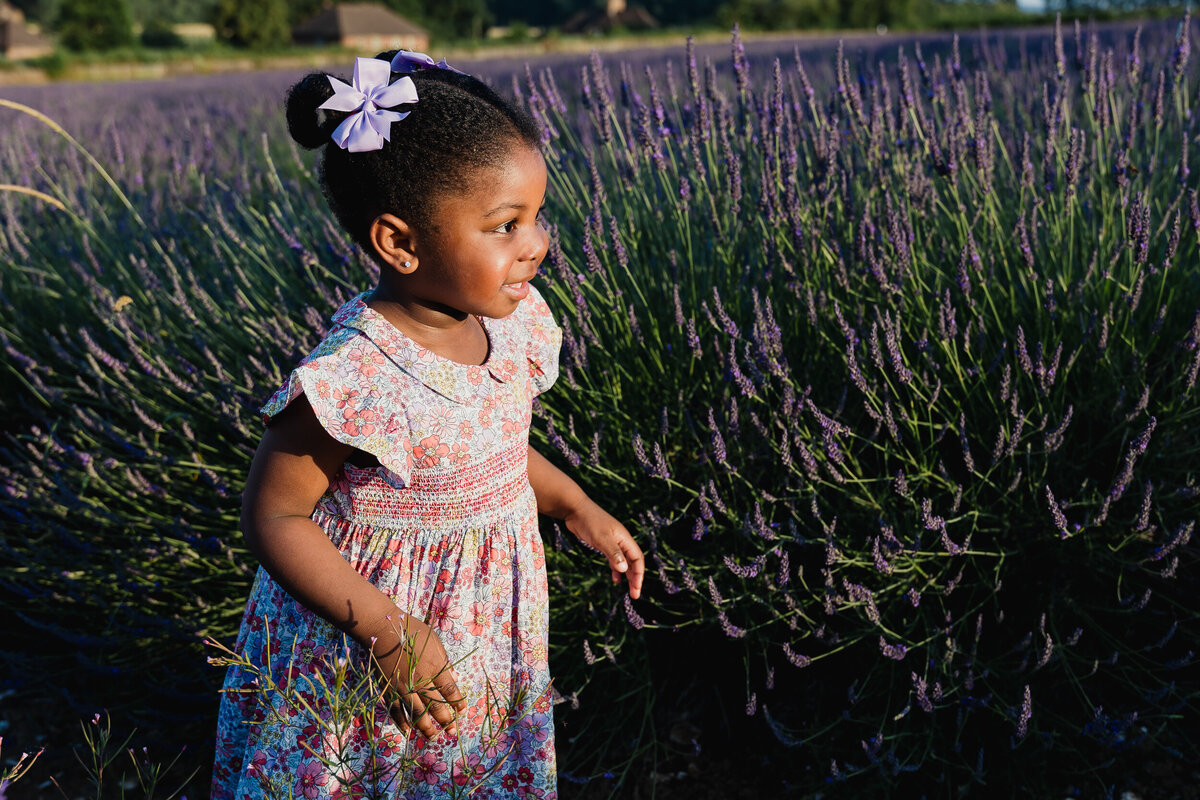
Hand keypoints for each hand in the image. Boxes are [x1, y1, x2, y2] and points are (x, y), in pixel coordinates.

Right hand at [367, 613, 466, 739]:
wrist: (383, 630)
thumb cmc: (412, 631)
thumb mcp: (434, 641)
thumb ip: (444, 662)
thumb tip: (455, 679)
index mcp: (434, 666)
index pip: (449, 690)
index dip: (457, 702)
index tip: (462, 711)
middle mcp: (420, 680)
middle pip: (435, 706)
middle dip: (445, 720)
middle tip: (451, 731)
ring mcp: (403, 686)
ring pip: (416, 713)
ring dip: (425, 727)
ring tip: (433, 737)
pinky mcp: (389, 689)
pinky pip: (396, 710)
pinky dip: (401, 722)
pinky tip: (408, 730)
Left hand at [564, 499, 643, 598]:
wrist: (575, 509)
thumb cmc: (589, 521)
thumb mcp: (601, 538)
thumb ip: (613, 553)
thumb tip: (624, 570)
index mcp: (624, 539)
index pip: (638, 559)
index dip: (639, 574)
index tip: (636, 588)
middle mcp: (621, 541)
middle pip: (633, 562)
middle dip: (635, 578)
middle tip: (635, 595)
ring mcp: (612, 542)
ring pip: (624, 562)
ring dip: (627, 575)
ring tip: (628, 590)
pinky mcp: (603, 544)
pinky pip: (614, 559)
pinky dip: (616, 570)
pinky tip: (615, 579)